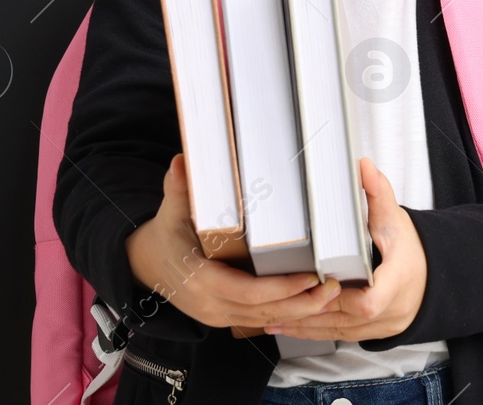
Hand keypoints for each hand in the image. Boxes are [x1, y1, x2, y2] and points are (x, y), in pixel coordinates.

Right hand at [125, 153, 343, 330]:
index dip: (281, 288)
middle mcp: (211, 304)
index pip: (247, 292)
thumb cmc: (167, 234)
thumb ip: (179, 188)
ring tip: (333, 297)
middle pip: (264, 312)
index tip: (310, 277)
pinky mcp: (226, 316)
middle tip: (335, 288)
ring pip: (265, 320)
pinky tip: (312, 305)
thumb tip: (181, 161)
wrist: (148, 263)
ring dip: (301, 312)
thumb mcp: (171, 211)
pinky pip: (260, 320)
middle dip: (302, 304)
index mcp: (201, 280)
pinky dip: (287, 314)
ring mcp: (218, 315)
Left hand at [267, 157, 427, 340]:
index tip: (321, 285)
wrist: (432, 276)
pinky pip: (339, 336)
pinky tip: (287, 326)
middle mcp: (389, 309)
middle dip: (309, 311)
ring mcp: (380, 325)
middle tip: (276, 302)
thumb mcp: (395, 218)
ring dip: (304, 325)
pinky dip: (312, 332)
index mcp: (397, 280)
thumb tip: (362, 166)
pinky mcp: (370, 333)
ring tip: (272, 316)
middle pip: (344, 318)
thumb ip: (378, 193)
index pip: (369, 301)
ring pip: (338, 331)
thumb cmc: (410, 248)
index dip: (342, 298)